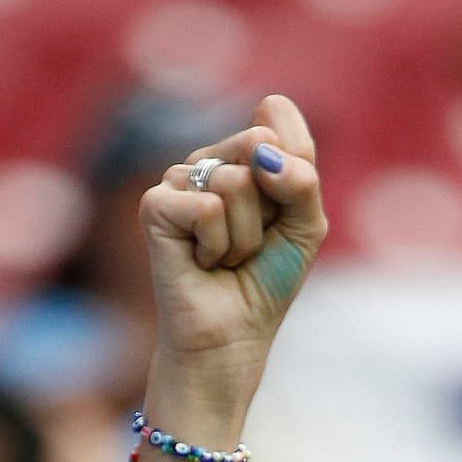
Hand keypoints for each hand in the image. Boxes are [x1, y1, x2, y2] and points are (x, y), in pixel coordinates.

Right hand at [140, 95, 325, 381]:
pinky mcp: (155, 205)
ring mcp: (178, 180)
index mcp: (241, 154)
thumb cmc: (265, 282)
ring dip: (244, 235)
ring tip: (226, 258)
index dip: (292, 179)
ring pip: (234, 181)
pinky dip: (216, 247)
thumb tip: (261, 151)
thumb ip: (302, 177)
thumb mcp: (306, 225)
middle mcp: (207, 161)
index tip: (278, 220)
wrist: (231, 338)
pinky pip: (208, 209)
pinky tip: (201, 263)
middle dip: (268, 208)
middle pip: (258, 147)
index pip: (277, 123)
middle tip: (250, 243)